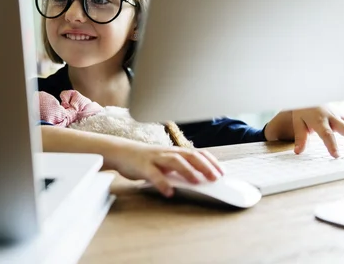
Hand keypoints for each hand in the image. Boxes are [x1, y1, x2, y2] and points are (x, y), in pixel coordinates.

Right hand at [109, 143, 223, 196]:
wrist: (121, 152)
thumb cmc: (145, 159)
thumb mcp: (164, 161)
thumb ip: (179, 168)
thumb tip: (198, 179)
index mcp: (174, 151)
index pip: (197, 153)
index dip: (211, 161)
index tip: (222, 172)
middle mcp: (167, 152)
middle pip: (189, 155)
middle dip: (204, 166)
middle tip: (215, 178)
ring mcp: (155, 158)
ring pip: (174, 161)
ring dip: (187, 170)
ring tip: (197, 181)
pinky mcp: (143, 166)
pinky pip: (154, 174)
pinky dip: (162, 183)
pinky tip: (169, 192)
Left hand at [265, 106, 343, 157]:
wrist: (308, 96)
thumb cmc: (303, 111)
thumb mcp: (297, 122)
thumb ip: (300, 137)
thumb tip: (298, 152)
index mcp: (319, 119)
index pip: (327, 133)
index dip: (332, 145)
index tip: (336, 155)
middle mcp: (331, 117)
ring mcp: (339, 115)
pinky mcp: (343, 116)